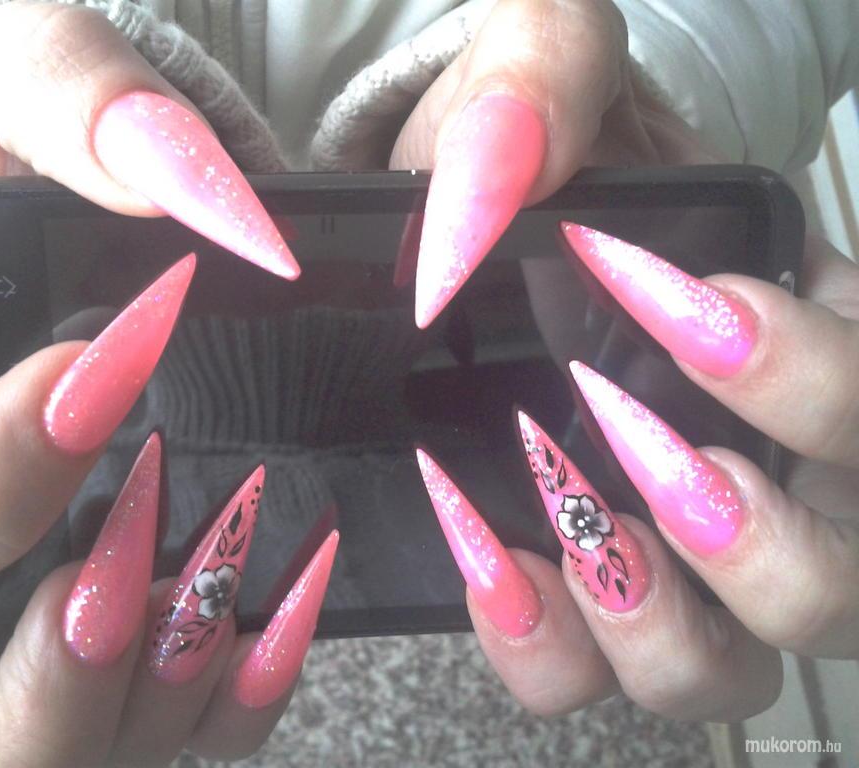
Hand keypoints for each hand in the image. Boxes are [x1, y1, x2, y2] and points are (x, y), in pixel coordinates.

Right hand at [0, 4, 321, 763]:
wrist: (104, 214)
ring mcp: (52, 625)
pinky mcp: (146, 634)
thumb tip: (164, 174)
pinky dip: (250, 679)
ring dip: (174, 669)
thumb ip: (70, 103)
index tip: (109, 367)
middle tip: (162, 526)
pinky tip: (300, 588)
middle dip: (66, 652)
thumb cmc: (45, 156)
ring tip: (243, 536)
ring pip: (87, 737)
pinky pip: (192, 721)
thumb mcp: (25, 86)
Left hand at [400, 0, 857, 720]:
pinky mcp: (582, 589)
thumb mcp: (548, 80)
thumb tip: (491, 179)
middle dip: (760, 538)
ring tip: (577, 535)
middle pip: (844, 576)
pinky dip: (550, 651)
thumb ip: (541, 84)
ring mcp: (679, 553)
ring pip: (736, 664)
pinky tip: (497, 571)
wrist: (470, 216)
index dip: (811, 376)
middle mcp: (773, 468)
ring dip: (664, 626)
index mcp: (808, 334)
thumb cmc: (539, 154)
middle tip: (648, 451)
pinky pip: (591, 675)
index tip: (696, 309)